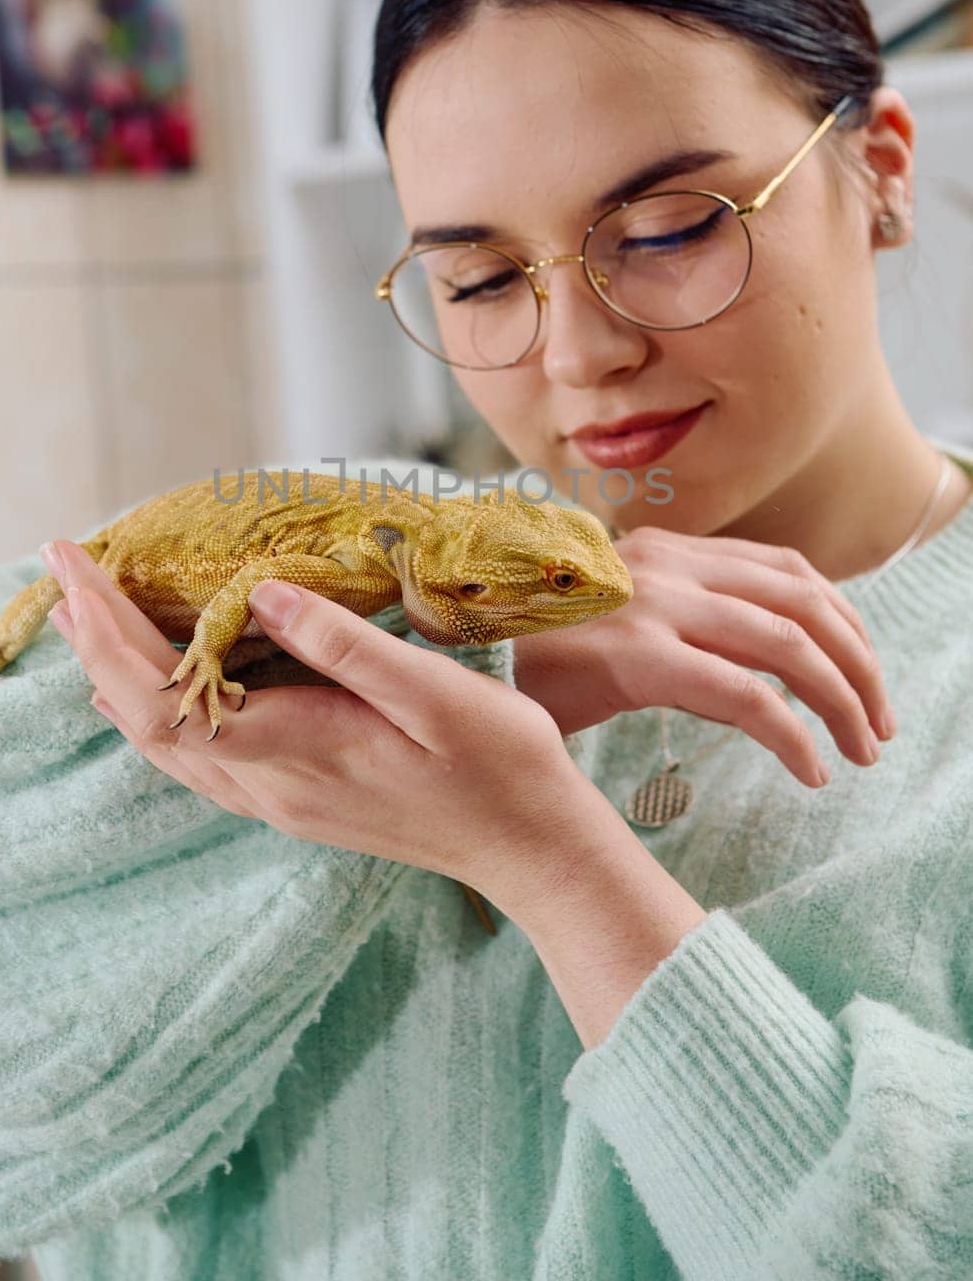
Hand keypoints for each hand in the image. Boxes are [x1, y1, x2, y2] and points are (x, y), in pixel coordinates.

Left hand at [40, 540, 596, 911]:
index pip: (164, 696)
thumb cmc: (499, 765)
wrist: (532, 848)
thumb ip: (344, 645)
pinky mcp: (296, 800)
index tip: (73, 563)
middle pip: (146, 721)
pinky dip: (158, 709)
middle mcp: (270, 786)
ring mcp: (279, 801)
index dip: (107, 630)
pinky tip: (151, 687)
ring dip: (116, 677)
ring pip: (165, 744)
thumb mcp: (434, 694)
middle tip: (61, 574)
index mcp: (296, 751)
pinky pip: (198, 753)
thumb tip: (259, 591)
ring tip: (85, 619)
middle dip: (94, 644)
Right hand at [512, 524, 895, 787]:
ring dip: (843, 698)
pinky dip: (792, 734)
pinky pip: (745, 694)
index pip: (785, 569)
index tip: (863, 675)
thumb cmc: (520, 657)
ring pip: (788, 642)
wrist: (442, 657)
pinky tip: (809, 770)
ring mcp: (651, 603)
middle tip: (879, 724)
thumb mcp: (608, 631)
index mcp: (661, 551)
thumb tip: (748, 692)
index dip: (844, 619)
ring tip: (860, 750)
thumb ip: (677, 640)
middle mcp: (663, 563)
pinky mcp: (636, 654)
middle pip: (804, 600)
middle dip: (861, 663)